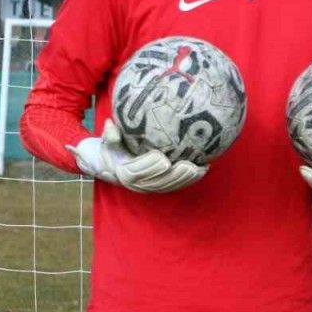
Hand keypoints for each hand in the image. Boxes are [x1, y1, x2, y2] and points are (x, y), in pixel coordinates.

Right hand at [68, 120, 205, 192]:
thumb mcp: (108, 142)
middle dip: (174, 175)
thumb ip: (110, 135)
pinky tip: (203, 170)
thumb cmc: (113, 149)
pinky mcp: (159, 187)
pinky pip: (175, 186)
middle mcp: (137, 184)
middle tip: (188, 165)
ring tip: (198, 169)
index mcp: (124, 172)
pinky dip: (189, 180)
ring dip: (185, 179)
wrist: (111, 166)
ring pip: (168, 186)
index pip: (137, 171)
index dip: (150, 165)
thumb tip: (109, 123)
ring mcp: (149, 187)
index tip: (162, 157)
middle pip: (157, 182)